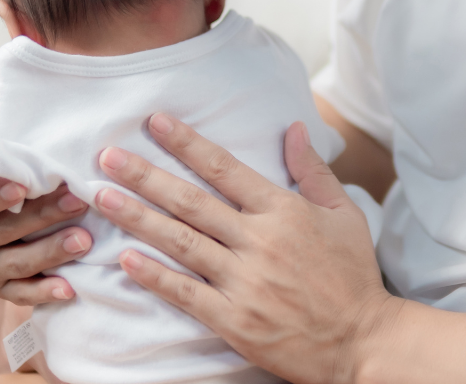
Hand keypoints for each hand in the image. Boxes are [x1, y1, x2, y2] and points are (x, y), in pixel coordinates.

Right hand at [0, 178, 92, 304]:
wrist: (25, 232)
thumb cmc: (27, 192)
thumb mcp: (21, 177)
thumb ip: (30, 171)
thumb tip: (66, 160)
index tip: (22, 187)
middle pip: (1, 230)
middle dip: (43, 215)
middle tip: (77, 203)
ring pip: (15, 262)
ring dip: (51, 251)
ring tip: (84, 240)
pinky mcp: (2, 288)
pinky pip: (21, 294)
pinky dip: (45, 292)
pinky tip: (69, 287)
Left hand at [93, 114, 403, 383]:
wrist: (362, 342)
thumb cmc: (353, 276)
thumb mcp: (344, 214)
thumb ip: (313, 171)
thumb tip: (293, 127)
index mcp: (283, 212)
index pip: (225, 168)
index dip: (188, 143)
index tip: (156, 123)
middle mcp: (259, 242)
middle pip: (191, 201)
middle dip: (145, 175)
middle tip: (107, 155)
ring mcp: (244, 282)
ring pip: (180, 242)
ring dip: (137, 217)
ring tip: (102, 197)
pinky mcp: (234, 320)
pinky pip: (186, 293)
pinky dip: (154, 276)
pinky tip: (125, 259)